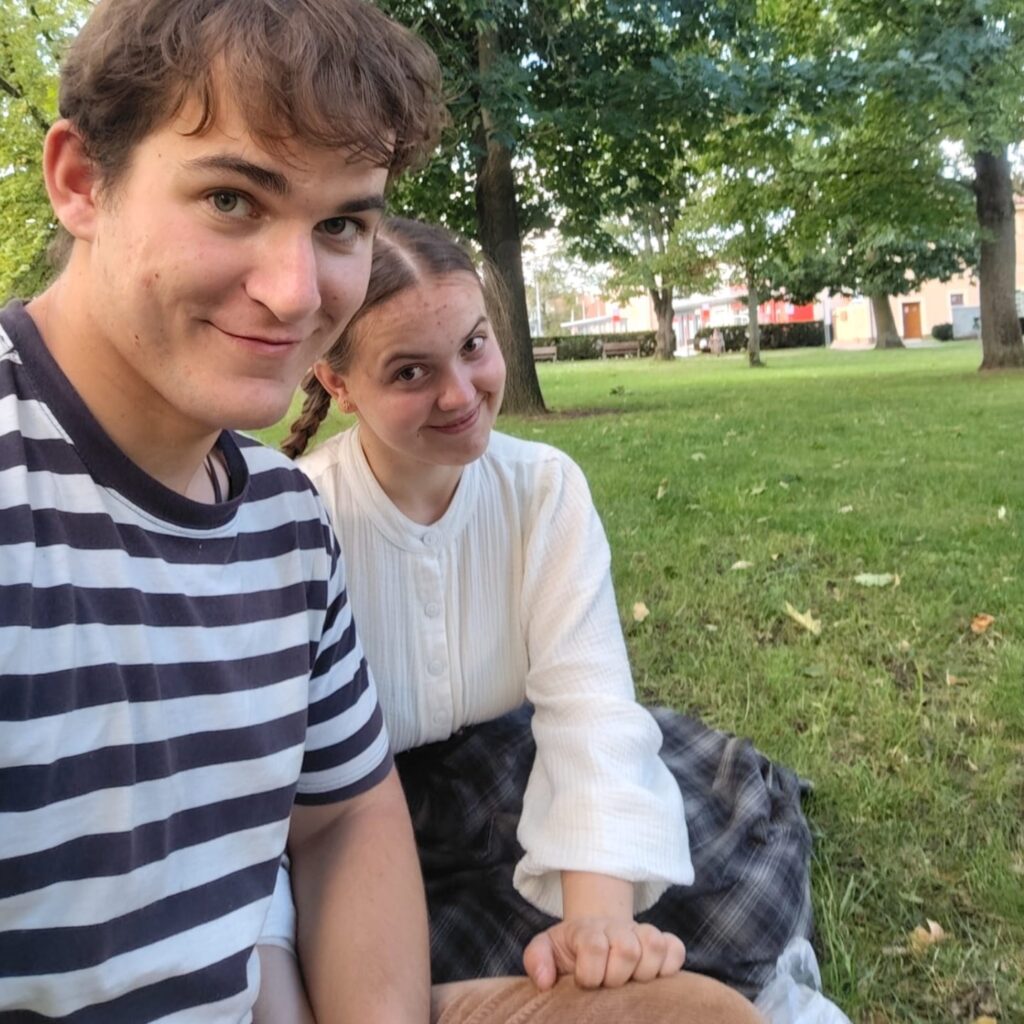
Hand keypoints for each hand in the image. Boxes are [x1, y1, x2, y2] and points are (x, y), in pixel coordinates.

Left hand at [523, 918, 685, 990]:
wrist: (595, 930)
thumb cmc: (571, 949)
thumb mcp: (546, 949)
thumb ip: (537, 960)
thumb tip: (544, 982)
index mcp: (587, 931)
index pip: (594, 947)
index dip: (590, 973)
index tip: (584, 983)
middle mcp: (616, 928)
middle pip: (627, 948)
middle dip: (617, 975)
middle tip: (608, 984)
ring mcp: (641, 932)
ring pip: (654, 945)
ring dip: (643, 971)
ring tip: (630, 980)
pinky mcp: (663, 941)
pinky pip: (676, 949)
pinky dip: (669, 964)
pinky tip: (654, 975)